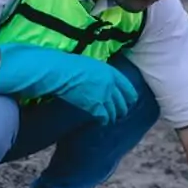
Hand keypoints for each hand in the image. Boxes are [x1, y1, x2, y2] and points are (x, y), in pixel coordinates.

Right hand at [0, 43, 137, 124]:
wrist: (57, 71)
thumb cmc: (67, 66)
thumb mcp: (87, 65)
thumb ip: (98, 74)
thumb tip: (98, 79)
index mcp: (110, 71)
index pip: (128, 87)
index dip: (130, 96)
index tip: (130, 102)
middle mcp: (111, 83)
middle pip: (124, 102)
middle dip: (122, 109)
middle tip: (119, 114)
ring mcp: (105, 95)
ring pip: (116, 111)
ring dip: (113, 116)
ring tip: (109, 120)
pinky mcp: (96, 106)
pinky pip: (105, 117)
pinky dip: (103, 121)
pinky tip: (100, 122)